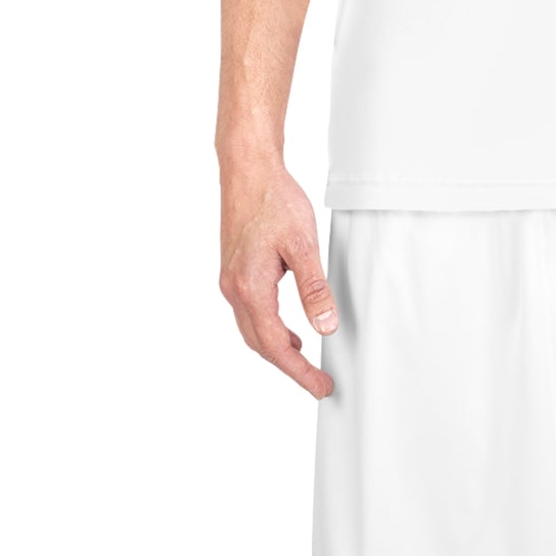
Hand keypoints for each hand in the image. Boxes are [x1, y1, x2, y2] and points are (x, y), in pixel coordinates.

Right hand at [218, 160, 338, 397]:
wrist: (247, 169)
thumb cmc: (274, 200)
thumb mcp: (303, 243)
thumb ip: (314, 288)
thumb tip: (325, 327)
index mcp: (250, 288)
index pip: (275, 346)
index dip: (299, 372)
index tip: (321, 386)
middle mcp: (234, 289)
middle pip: (260, 344)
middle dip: (289, 367)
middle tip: (317, 380)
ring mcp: (230, 280)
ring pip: (253, 329)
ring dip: (277, 348)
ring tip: (304, 359)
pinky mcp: (234, 270)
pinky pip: (250, 312)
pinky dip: (268, 327)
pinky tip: (286, 326)